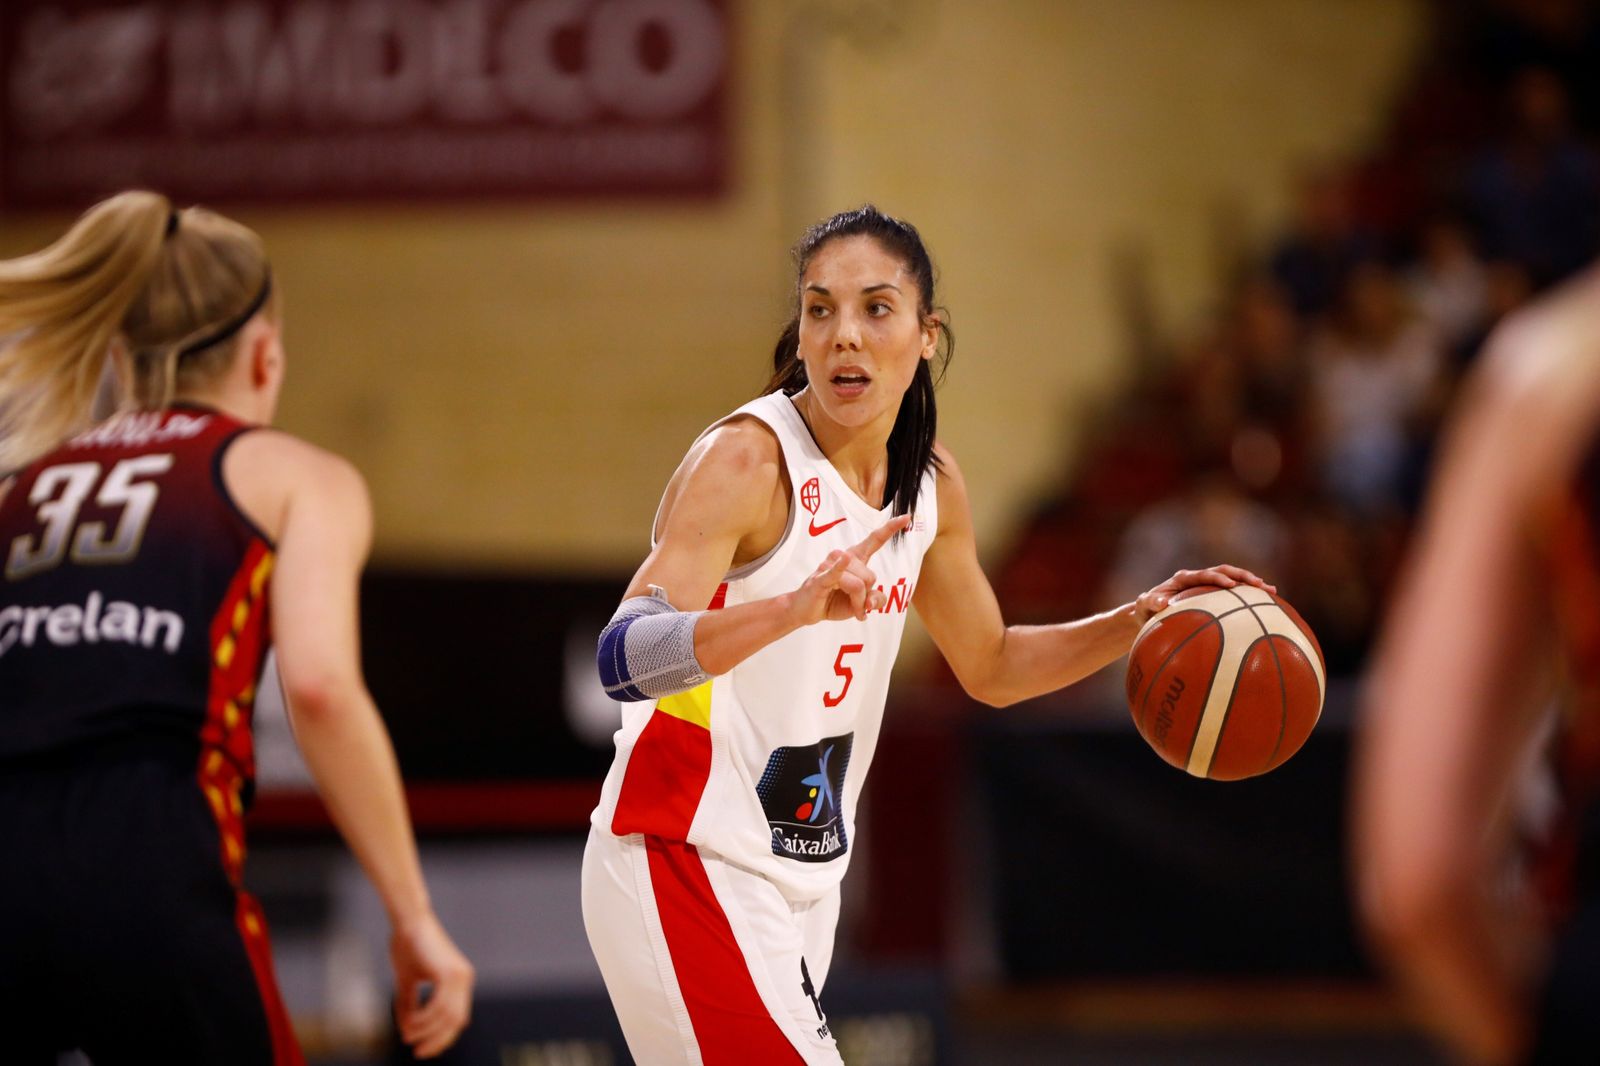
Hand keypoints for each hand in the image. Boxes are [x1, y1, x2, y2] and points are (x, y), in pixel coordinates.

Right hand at [390, 910, 474, 1057]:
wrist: (408, 920)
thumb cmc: (407, 946)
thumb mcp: (406, 982)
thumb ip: (409, 1006)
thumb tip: (407, 1032)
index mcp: (458, 981)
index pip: (456, 1019)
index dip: (442, 1037)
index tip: (423, 1049)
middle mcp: (464, 979)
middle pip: (456, 1022)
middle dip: (437, 1040)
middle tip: (418, 1052)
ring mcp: (459, 976)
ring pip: (448, 1017)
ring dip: (427, 1031)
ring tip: (409, 1036)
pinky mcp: (449, 973)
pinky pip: (440, 1006)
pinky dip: (425, 1019)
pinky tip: (412, 1024)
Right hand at [789, 514, 911, 624]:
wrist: (807, 611)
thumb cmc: (833, 601)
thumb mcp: (860, 603)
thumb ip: (875, 599)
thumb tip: (873, 603)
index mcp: (855, 558)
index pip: (874, 540)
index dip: (891, 529)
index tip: (907, 518)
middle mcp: (843, 557)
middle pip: (870, 577)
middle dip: (867, 596)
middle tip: (858, 606)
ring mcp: (830, 566)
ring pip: (858, 585)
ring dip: (857, 603)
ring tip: (851, 608)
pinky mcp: (820, 579)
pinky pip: (835, 573)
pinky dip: (840, 568)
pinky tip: (844, 559)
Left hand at [1134, 564, 1276, 622]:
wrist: (1147, 613)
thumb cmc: (1145, 610)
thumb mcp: (1144, 606)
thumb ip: (1150, 602)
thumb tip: (1163, 602)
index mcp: (1183, 579)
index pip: (1204, 575)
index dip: (1218, 578)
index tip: (1231, 586)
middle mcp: (1197, 579)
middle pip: (1224, 572)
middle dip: (1243, 576)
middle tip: (1261, 584)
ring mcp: (1206, 586)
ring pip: (1233, 581)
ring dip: (1251, 584)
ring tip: (1271, 591)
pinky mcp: (1212, 596)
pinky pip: (1233, 596)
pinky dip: (1247, 598)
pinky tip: (1266, 608)